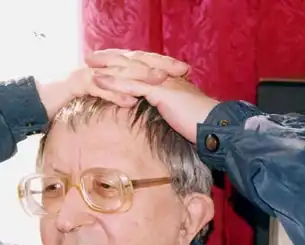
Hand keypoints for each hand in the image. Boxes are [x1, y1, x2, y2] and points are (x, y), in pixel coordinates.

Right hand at [36, 49, 190, 119]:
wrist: (38, 98)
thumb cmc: (68, 99)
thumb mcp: (98, 97)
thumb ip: (116, 96)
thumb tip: (135, 100)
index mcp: (110, 68)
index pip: (141, 62)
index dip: (163, 64)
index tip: (184, 71)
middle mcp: (102, 66)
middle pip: (135, 62)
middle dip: (159, 65)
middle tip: (180, 71)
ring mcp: (90, 73)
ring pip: (120, 73)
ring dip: (142, 78)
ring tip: (161, 82)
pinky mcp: (77, 84)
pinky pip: (99, 88)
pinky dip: (115, 94)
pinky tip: (130, 101)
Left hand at [86, 51, 219, 142]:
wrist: (215, 126)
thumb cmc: (199, 124)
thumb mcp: (179, 113)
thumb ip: (167, 109)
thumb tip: (159, 114)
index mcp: (169, 79)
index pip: (142, 66)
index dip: (124, 63)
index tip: (107, 63)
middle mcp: (165, 75)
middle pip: (133, 62)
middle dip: (111, 58)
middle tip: (91, 57)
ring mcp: (163, 81)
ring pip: (130, 70)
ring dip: (107, 67)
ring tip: (89, 65)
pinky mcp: (161, 91)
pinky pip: (133, 85)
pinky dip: (114, 83)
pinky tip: (99, 81)